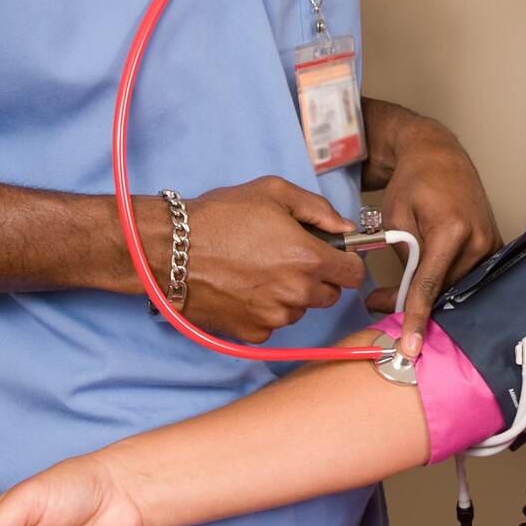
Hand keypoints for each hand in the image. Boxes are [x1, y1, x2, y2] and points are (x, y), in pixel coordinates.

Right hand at [141, 176, 367, 341]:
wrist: (171, 249)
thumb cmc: (220, 216)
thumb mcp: (274, 193)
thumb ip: (319, 210)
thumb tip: (346, 228)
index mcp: (309, 259)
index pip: (355, 274)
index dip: (346, 262)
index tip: (333, 255)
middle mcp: (296, 293)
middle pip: (329, 295)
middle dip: (317, 278)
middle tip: (288, 258)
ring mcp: (274, 317)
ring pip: (300, 310)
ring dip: (290, 296)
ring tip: (259, 271)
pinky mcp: (251, 333)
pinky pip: (273, 325)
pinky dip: (265, 311)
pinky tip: (244, 289)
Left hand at [363, 120, 502, 351]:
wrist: (438, 155)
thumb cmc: (414, 182)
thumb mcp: (395, 219)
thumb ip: (404, 260)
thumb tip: (404, 297)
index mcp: (451, 230)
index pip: (430, 285)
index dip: (416, 318)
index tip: (409, 346)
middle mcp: (478, 239)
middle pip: (445, 290)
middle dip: (413, 302)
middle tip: (379, 302)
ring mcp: (489, 243)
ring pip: (456, 286)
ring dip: (430, 291)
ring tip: (397, 287)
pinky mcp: (493, 245)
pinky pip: (469, 276)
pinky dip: (447, 281)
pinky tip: (427, 279)